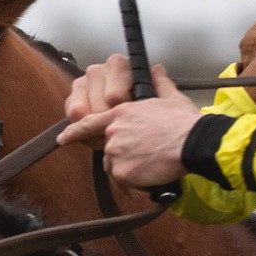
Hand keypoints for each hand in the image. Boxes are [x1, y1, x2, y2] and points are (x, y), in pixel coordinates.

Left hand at [59, 59, 198, 188]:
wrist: (192, 142)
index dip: (74, 132)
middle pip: (109, 150)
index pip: (90, 123)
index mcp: (121, 113)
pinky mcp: (123, 172)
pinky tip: (150, 179)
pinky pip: (125, 183)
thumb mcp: (170, 97)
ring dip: (130, 170)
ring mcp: (116, 152)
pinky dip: (135, 185)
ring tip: (152, 167)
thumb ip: (159, 84)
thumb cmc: (184, 122)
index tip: (62, 139)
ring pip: (116, 168)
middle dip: (124, 156)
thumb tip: (157, 70)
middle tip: (144, 158)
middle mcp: (114, 132)